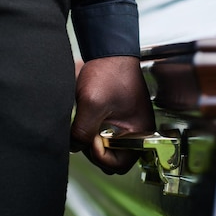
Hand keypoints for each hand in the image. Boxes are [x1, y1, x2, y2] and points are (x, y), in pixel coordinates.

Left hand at [70, 56, 154, 174]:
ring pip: (107, 149)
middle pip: (113, 159)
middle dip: (96, 150)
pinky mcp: (119, 120)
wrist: (110, 51)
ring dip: (94, 141)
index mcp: (140, 131)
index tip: (90, 138)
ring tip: (88, 121)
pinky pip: (106, 137)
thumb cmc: (110, 72)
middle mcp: (137, 132)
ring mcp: (128, 126)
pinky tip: (89, 118)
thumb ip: (82, 131)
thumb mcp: (92, 104)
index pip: (119, 164)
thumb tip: (75, 147)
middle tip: (87, 132)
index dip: (100, 155)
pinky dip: (94, 132)